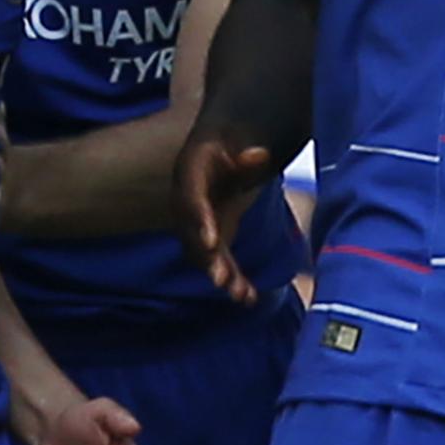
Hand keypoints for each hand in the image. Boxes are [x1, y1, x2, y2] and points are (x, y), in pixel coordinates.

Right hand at [174, 122, 275, 304]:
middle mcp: (186, 207)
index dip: (201, 222)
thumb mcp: (234, 146)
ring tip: (241, 294)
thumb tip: (258, 155)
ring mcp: (197, 226)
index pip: (192, 202)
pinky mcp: (211, 241)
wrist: (214, 157)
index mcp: (188, 178)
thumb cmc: (224, 150)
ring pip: (204, 256)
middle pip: (193, 237)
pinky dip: (234, 279)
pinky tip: (250, 298)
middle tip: (220, 279)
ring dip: (222, 275)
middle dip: (208, 259)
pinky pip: (219, 262)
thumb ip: (246, 157)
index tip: (211, 242)